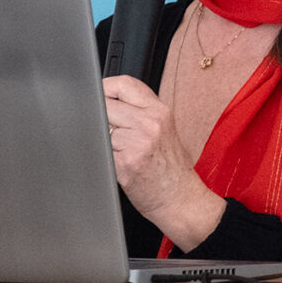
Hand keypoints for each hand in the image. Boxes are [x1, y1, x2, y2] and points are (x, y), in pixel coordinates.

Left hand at [102, 75, 222, 250]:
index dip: (106, 88)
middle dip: (100, 116)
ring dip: (103, 139)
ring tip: (118, 151)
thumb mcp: (163, 129)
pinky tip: (117, 164)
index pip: (124, 83)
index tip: (100, 97)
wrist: (181, 199)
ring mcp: (137, 143)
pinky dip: (103, 156)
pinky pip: (101, 151)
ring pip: (101, 129)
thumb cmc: (171, 168)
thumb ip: (139, 111)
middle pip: (107, 104)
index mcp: (159, 111)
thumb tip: (108, 100)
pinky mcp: (124, 163)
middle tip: (106, 129)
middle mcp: (149, 124)